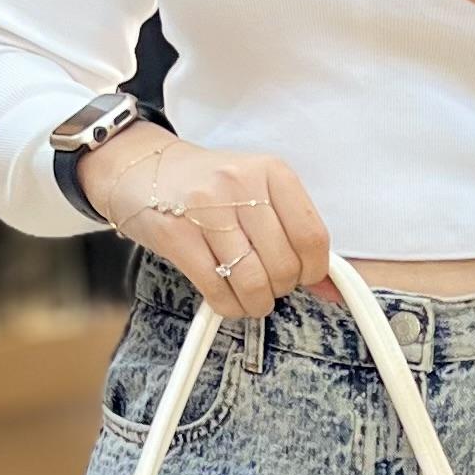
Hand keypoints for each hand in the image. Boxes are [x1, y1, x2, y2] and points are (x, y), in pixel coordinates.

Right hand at [76, 121, 335, 322]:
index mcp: (271, 171)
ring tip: (249, 296)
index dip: (313, 271)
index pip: (313, 237)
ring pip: (252, 282)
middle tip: (267, 283)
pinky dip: (228, 305)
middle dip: (280, 288)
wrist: (141, 168)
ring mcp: (206, 209)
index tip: (303, 276)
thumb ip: (294, 234)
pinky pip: (217, 288)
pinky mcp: (176, 234)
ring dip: (255, 302)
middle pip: (283, 265)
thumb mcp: (257, 193)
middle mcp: (241, 185)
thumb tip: (333, 288)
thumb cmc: (205, 186)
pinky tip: (226, 298)